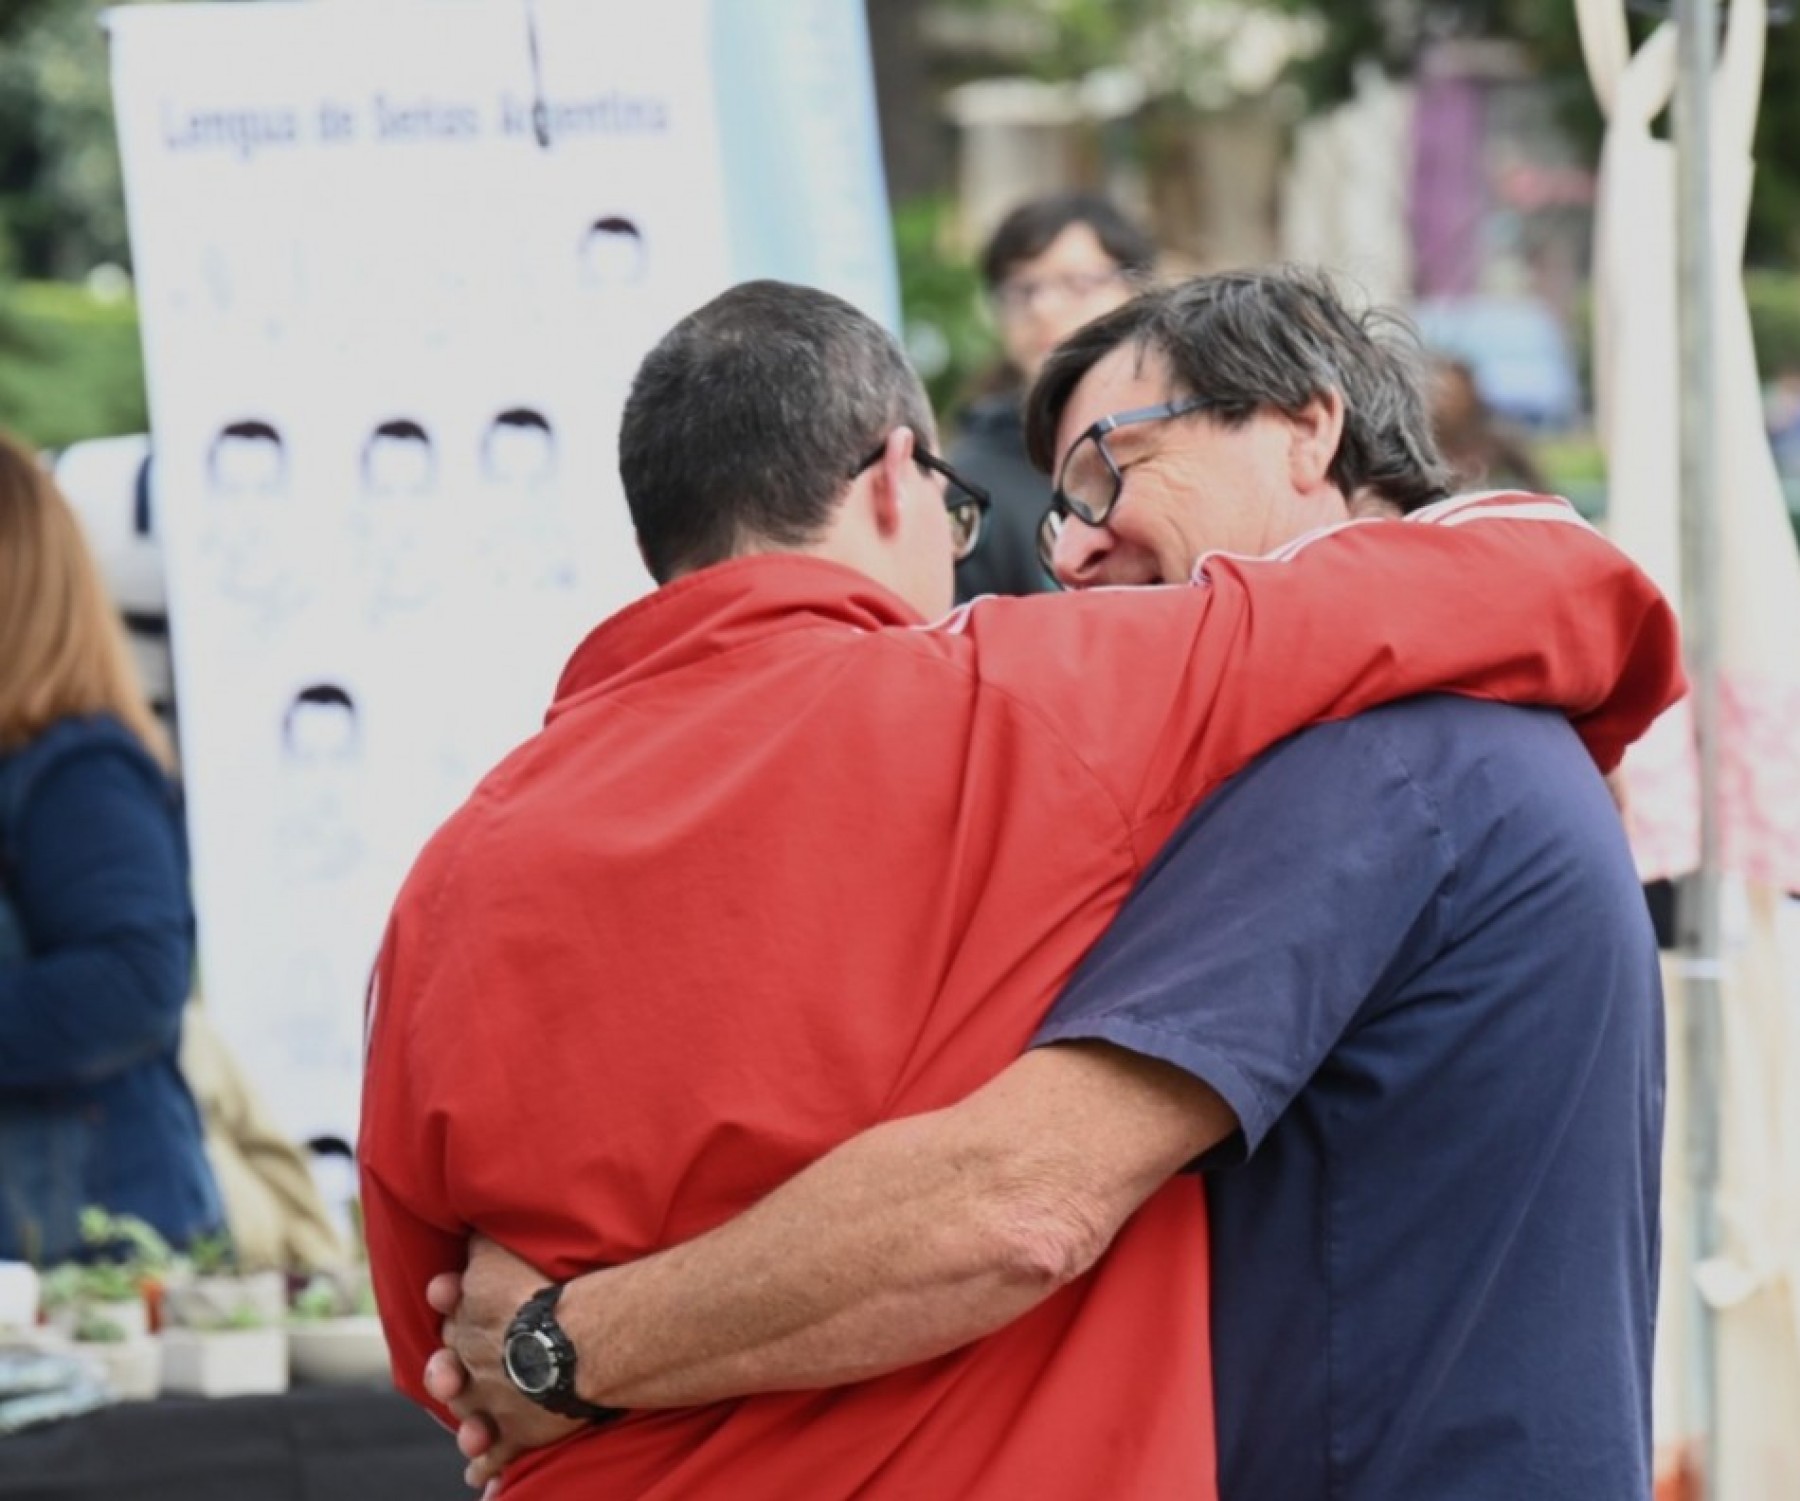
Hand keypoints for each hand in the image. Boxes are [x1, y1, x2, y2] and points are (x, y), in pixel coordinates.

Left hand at [424, 1236, 582, 1490]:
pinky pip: (493, 1457)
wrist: (573, 1342)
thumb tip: (469, 1230)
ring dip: (466, 1421)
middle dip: (447, 1369)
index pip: (452, 1309)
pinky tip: (478, 1479)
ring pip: (466, 1415)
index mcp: (466, 1317)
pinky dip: (485, 1468)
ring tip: (468, 1431)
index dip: (452, 1301)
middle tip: (451, 1372)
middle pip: (450, 1366)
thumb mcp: (499, 1253)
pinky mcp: (516, 1433)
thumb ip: (481, 1245)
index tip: (446, 1294)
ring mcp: (489, 1403)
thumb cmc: (539, 1290)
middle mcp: (468, 1363)